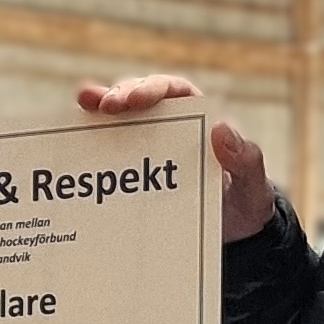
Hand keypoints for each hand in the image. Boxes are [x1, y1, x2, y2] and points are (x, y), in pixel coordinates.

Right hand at [76, 76, 276, 241]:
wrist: (231, 234)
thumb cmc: (245, 203)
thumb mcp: (253, 187)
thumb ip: (245, 160)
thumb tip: (221, 128)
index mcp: (199, 118)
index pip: (171, 91)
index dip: (149, 89)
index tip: (133, 100)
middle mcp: (168, 125)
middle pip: (136, 100)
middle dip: (117, 97)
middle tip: (104, 107)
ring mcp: (146, 147)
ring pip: (116, 123)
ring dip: (96, 114)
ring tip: (80, 108)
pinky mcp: (132, 171)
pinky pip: (108, 157)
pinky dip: (89, 149)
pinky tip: (70, 148)